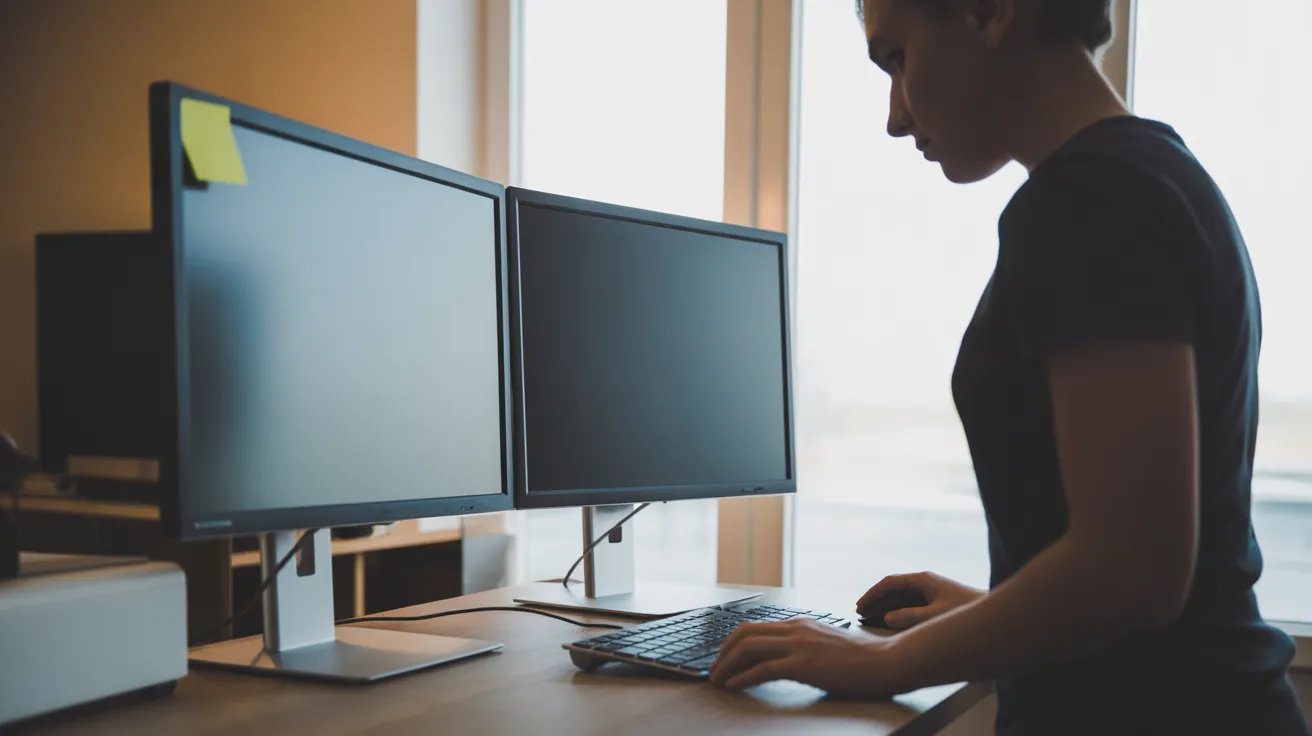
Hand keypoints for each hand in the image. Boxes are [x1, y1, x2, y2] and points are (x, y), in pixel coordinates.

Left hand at [708, 618, 906, 697]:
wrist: (885, 662)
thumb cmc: (860, 660)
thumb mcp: (825, 644)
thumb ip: (803, 646)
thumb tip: (781, 659)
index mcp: (798, 624)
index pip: (754, 627)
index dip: (731, 643)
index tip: (722, 658)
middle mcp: (795, 629)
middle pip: (744, 633)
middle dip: (722, 653)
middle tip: (713, 671)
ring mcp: (799, 645)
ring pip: (748, 648)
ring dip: (727, 665)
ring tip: (718, 681)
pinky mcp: (804, 664)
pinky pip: (763, 668)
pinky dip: (743, 677)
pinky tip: (734, 686)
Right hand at [858, 572, 983, 628]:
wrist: (993, 614)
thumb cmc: (965, 610)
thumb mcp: (934, 616)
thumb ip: (909, 617)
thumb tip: (887, 618)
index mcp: (922, 580)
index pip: (889, 582)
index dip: (872, 594)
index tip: (860, 605)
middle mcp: (924, 583)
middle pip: (893, 590)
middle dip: (877, 601)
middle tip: (861, 614)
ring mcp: (930, 592)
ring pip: (901, 598)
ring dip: (886, 607)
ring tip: (871, 618)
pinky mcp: (935, 601)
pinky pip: (910, 605)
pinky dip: (898, 612)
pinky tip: (892, 622)